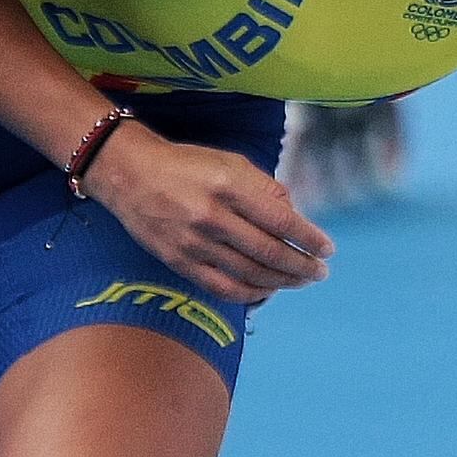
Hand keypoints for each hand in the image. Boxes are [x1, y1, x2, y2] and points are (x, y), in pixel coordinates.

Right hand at [83, 126, 334, 303]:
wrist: (129, 174)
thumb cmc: (186, 165)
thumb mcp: (230, 162)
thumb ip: (265, 188)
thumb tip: (294, 215)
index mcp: (228, 186)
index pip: (281, 221)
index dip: (309, 239)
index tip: (327, 249)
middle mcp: (212, 216)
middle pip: (270, 253)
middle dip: (302, 266)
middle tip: (320, 272)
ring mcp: (194, 243)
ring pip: (250, 274)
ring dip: (283, 282)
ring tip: (301, 281)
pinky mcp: (180, 262)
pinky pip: (223, 288)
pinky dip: (251, 294)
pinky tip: (267, 290)